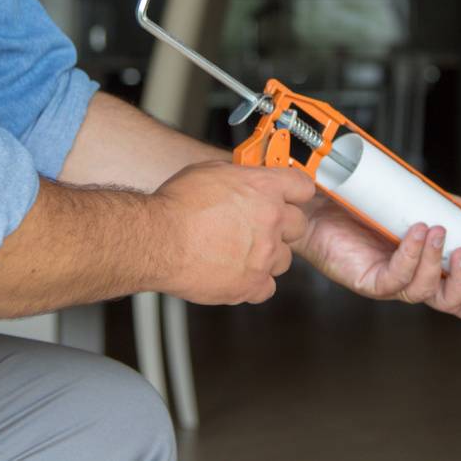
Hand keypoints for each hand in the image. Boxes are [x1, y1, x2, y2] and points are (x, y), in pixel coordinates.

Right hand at [149, 161, 314, 304]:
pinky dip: (253, 284)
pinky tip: (235, 275)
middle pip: (298, 225)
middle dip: (282, 227)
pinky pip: (266, 288)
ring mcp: (265, 254)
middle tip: (260, 228)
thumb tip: (245, 178)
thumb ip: (239, 176)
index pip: (302, 187)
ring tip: (240, 253)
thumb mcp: (210, 172)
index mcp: (265, 188)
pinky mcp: (252, 283)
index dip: (295, 193)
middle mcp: (271, 220)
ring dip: (268, 257)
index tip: (289, 198)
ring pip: (284, 259)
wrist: (158, 239)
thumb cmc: (176, 205)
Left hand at [296, 193, 460, 323]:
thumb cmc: (362, 205)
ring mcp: (387, 281)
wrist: (318, 202)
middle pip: (445, 301)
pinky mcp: (366, 279)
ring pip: (421, 290)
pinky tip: (413, 234)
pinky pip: (393, 278)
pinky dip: (408, 256)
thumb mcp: (416, 201)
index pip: (455, 293)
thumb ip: (451, 209)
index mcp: (424, 266)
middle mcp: (408, 278)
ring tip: (436, 231)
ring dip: (434, 262)